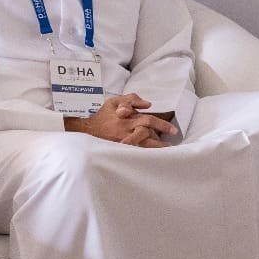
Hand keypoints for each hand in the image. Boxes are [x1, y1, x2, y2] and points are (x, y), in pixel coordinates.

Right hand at [64, 94, 178, 146]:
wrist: (85, 129)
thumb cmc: (101, 114)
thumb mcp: (115, 101)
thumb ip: (132, 99)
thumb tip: (148, 104)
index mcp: (128, 119)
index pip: (149, 121)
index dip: (162, 125)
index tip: (173, 130)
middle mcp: (126, 131)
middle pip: (147, 136)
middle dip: (160, 142)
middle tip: (171, 146)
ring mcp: (121, 142)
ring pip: (140, 147)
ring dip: (152, 150)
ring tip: (164, 155)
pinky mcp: (116, 149)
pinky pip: (132, 154)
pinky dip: (141, 156)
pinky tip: (149, 159)